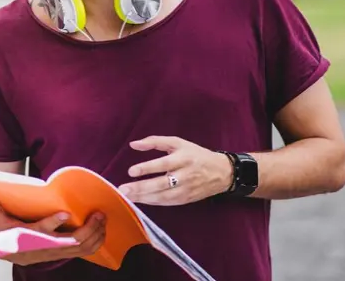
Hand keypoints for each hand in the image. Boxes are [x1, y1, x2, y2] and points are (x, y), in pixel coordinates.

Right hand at [0, 198, 104, 266]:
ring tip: (103, 219)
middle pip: (72, 243)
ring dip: (96, 235)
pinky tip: (101, 229)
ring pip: (82, 249)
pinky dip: (96, 241)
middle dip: (88, 229)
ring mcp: (57, 253)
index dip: (53, 223)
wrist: (10, 251)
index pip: (42, 233)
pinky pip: (85, 251)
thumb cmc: (6, 234)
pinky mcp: (64, 253)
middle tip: (98, 214)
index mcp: (31, 240)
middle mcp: (46, 249)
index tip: (65, 213)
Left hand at [118, 135, 233, 205]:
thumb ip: (155, 142)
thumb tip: (133, 144)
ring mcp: (186, 190)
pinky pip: (166, 202)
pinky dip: (152, 202)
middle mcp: (185, 175)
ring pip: (163, 196)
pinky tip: (139, 201)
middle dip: (141, 187)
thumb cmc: (195, 155)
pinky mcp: (186, 200)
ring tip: (127, 197)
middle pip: (161, 183)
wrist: (221, 172)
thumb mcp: (178, 143)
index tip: (131, 171)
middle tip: (123, 189)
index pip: (164, 164)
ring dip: (143, 197)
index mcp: (183, 158)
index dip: (148, 168)